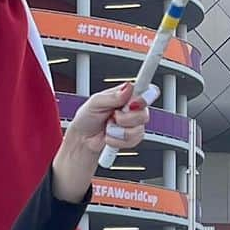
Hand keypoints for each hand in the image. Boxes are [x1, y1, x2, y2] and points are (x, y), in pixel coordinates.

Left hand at [52, 82, 149, 202]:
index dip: (146, 96)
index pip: (147, 91)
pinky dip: (117, 140)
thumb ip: (113, 96)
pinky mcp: (131, 138)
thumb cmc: (87, 117)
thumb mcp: (95, 102)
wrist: (82, 139)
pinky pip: (133, 141)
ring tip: (108, 126)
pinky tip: (110, 135)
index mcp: (126, 95)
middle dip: (125, 118)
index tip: (136, 102)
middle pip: (144, 113)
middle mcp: (132, 108)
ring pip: (138, 130)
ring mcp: (133, 124)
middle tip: (113, 116)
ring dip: (119, 131)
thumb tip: (128, 88)